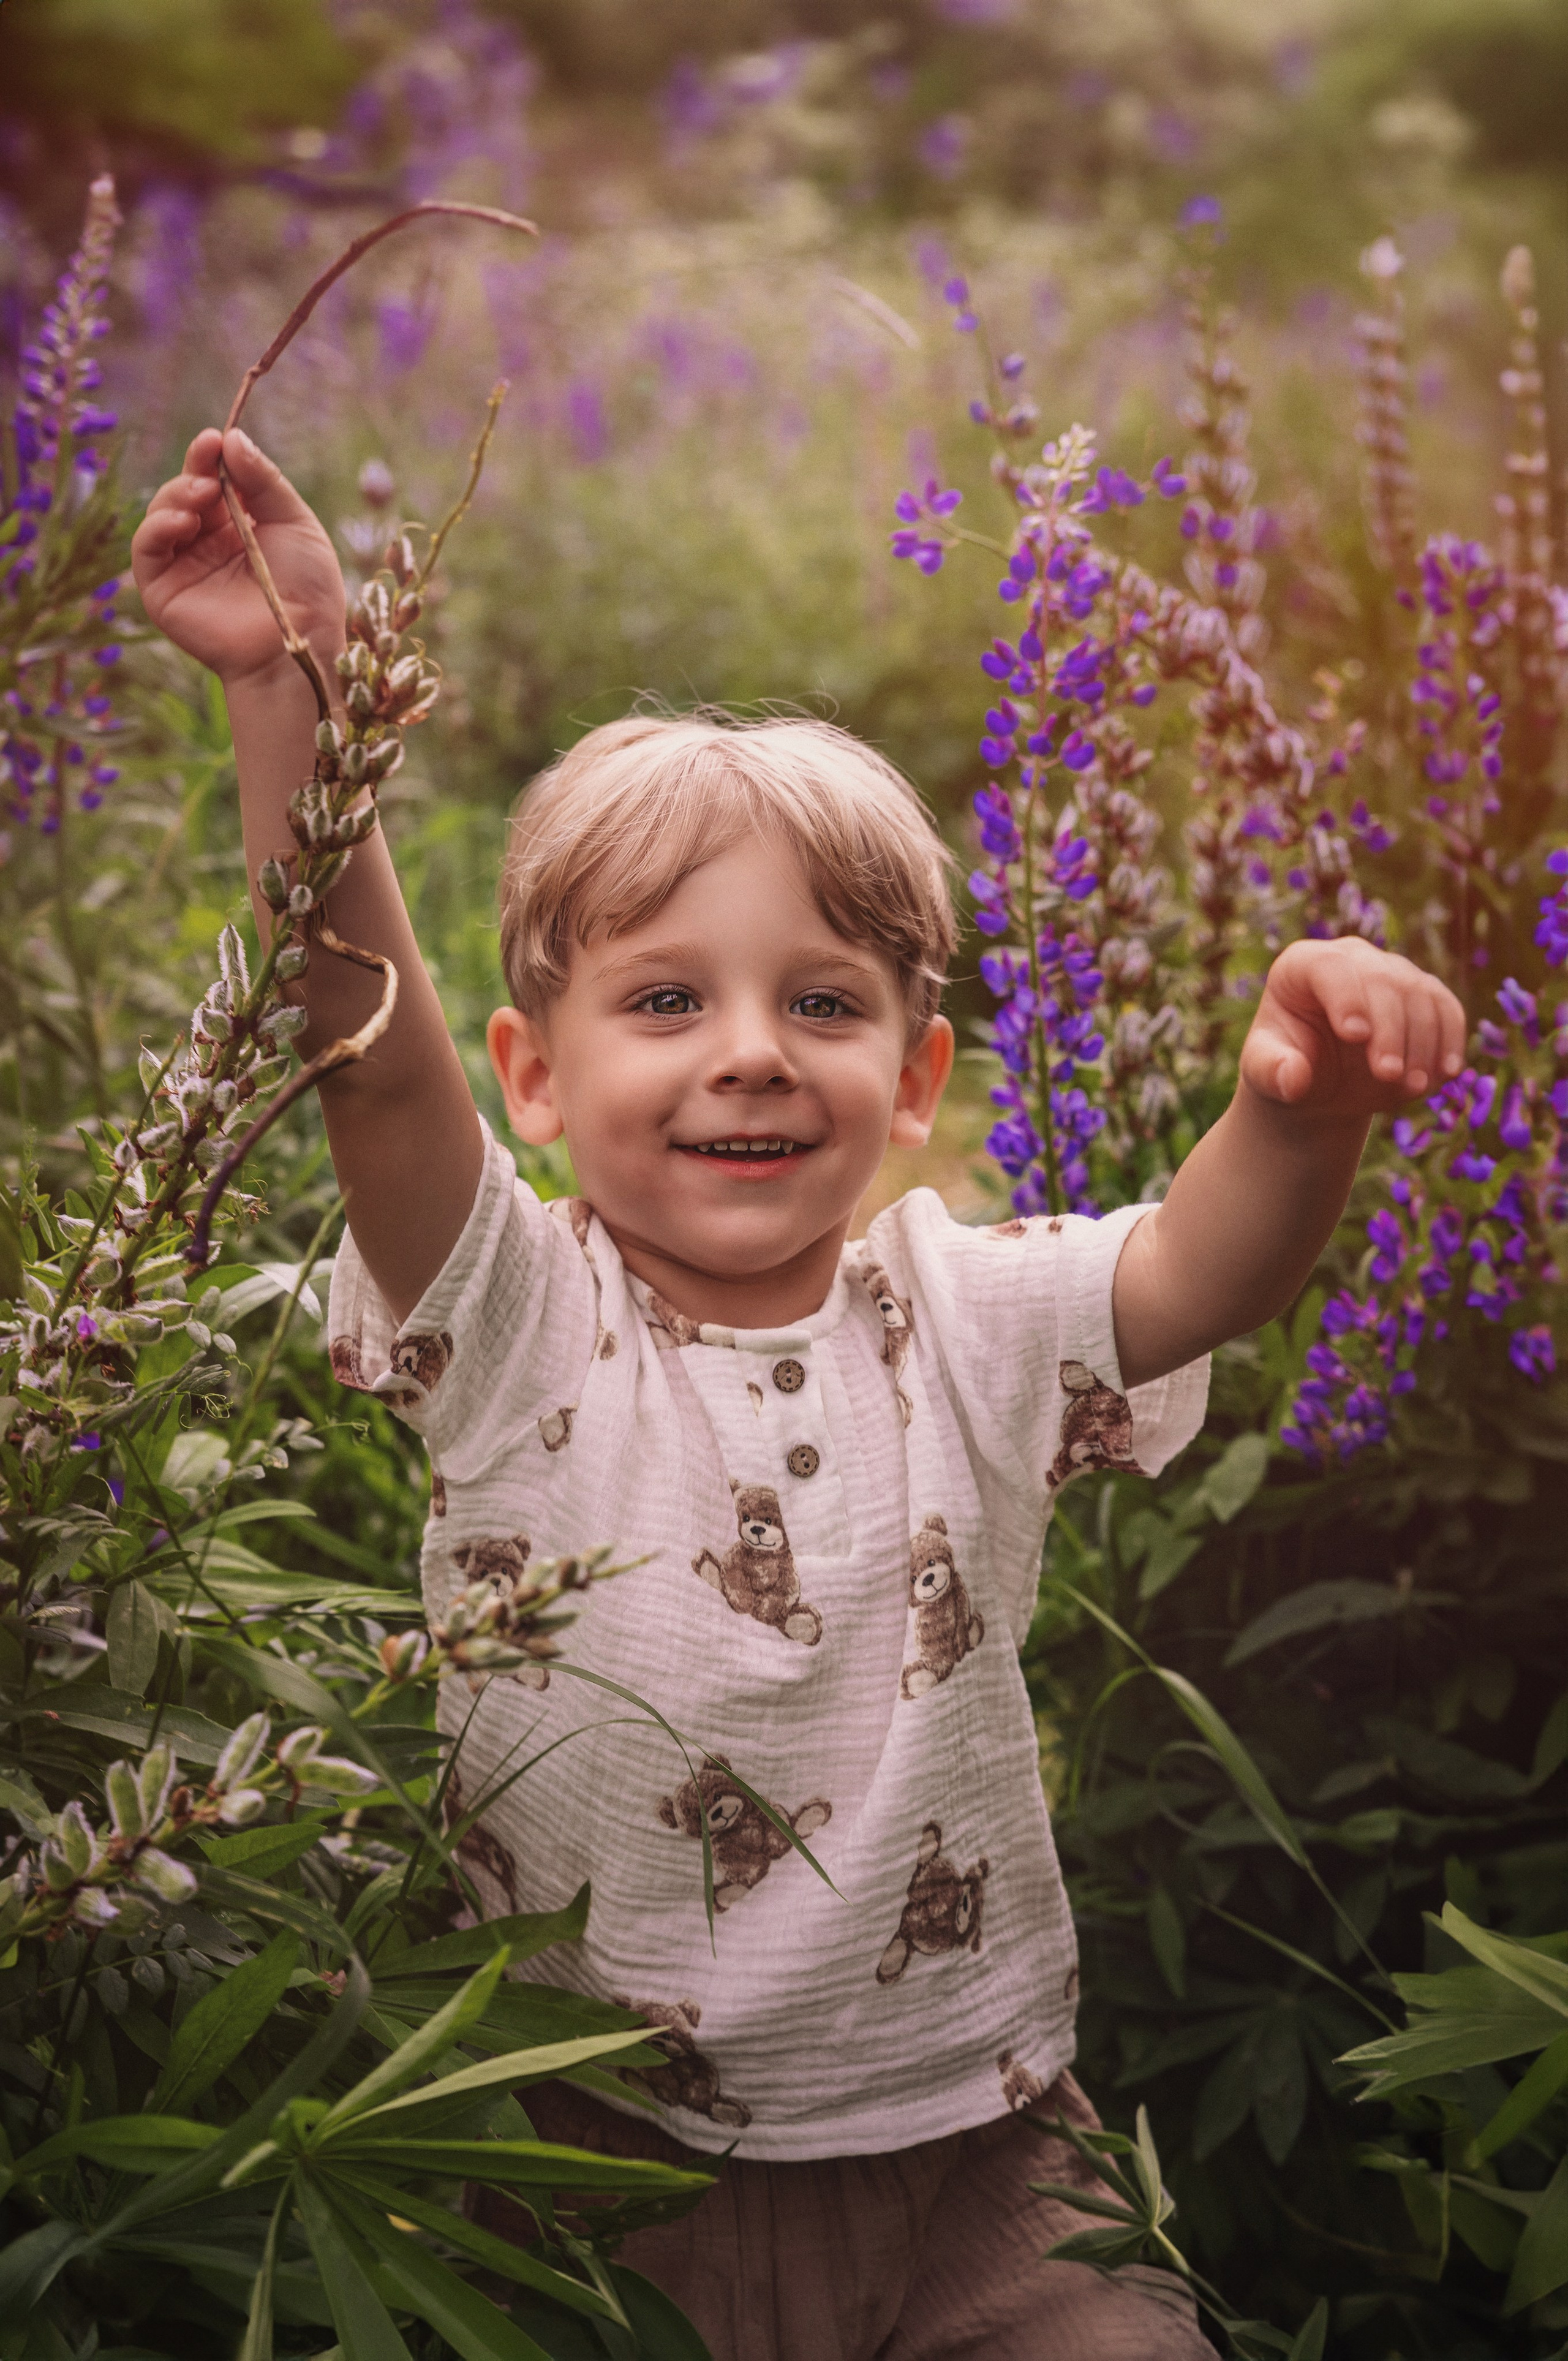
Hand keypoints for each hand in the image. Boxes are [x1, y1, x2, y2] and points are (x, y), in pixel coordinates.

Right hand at [131, 428, 346, 690]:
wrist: (297, 644)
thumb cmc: (308, 590)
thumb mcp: (296, 523)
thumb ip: (265, 480)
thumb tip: (232, 436)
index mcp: (242, 525)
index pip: (216, 479)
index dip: (212, 456)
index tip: (217, 438)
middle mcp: (209, 542)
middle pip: (186, 490)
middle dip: (194, 470)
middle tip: (207, 458)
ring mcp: (184, 564)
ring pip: (163, 512)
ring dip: (178, 494)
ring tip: (202, 495)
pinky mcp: (162, 589)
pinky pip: (146, 547)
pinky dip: (158, 527)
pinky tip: (183, 521)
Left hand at [1241, 937, 1465, 1119]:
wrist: (1320, 1080)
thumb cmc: (1286, 1067)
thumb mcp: (1265, 1073)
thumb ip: (1271, 1072)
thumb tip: (1293, 1077)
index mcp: (1303, 965)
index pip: (1329, 967)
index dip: (1346, 997)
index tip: (1354, 1036)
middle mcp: (1352, 958)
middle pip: (1383, 980)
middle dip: (1390, 1030)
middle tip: (1388, 1075)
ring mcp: (1392, 972)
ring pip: (1421, 994)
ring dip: (1423, 1042)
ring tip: (1413, 1087)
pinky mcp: (1423, 995)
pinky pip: (1446, 1009)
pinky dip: (1450, 1040)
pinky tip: (1446, 1074)